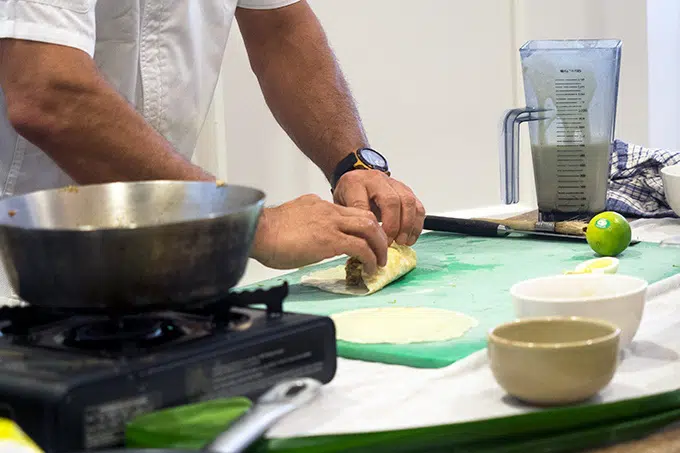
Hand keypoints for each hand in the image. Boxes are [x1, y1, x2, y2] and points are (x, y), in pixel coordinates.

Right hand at [250, 194, 387, 272]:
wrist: (257, 230)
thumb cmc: (265, 231)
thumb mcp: (291, 220)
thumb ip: (305, 223)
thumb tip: (309, 236)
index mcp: (319, 205)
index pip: (350, 212)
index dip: (363, 227)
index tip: (366, 241)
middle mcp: (329, 210)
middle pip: (367, 217)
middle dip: (379, 235)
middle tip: (381, 252)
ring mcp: (331, 224)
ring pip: (370, 228)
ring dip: (380, 247)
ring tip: (380, 262)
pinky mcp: (329, 240)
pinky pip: (360, 247)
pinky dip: (370, 259)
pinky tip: (369, 269)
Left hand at [333, 170, 424, 245]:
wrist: (357, 179)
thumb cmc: (349, 195)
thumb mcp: (340, 205)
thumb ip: (348, 220)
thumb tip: (358, 243)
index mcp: (355, 183)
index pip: (362, 203)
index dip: (369, 225)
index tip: (372, 240)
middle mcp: (376, 180)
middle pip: (390, 200)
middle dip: (392, 225)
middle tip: (389, 243)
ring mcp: (394, 183)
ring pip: (407, 201)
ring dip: (407, 225)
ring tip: (401, 242)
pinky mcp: (406, 191)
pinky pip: (417, 206)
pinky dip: (417, 224)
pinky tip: (410, 238)